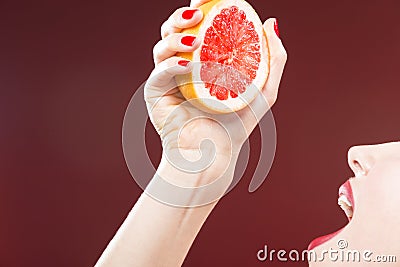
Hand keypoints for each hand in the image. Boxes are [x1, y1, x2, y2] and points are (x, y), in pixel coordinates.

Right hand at [145, 1, 286, 181]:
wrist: (215, 152)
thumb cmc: (238, 123)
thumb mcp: (264, 88)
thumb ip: (273, 57)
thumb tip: (269, 21)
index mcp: (205, 59)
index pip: (199, 26)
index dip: (200, 7)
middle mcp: (184, 64)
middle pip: (174, 30)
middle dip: (181, 16)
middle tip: (198, 13)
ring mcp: (168, 78)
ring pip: (162, 46)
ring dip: (176, 38)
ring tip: (195, 41)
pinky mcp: (156, 93)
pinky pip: (159, 73)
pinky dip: (172, 65)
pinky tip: (188, 65)